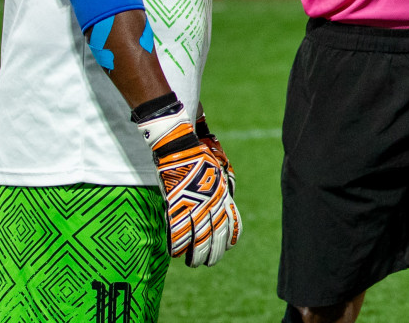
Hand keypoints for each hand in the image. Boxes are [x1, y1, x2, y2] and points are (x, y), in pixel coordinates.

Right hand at [136, 105, 240, 266]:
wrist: (182, 146)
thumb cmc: (202, 154)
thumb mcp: (223, 169)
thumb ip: (226, 185)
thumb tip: (228, 195)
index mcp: (224, 195)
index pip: (233, 223)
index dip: (230, 238)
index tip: (228, 248)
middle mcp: (212, 204)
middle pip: (216, 235)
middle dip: (213, 253)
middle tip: (208, 263)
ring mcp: (194, 205)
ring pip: (197, 239)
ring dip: (195, 254)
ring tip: (193, 263)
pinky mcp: (175, 205)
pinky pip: (177, 232)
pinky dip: (176, 245)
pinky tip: (175, 254)